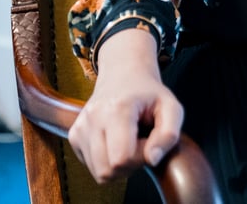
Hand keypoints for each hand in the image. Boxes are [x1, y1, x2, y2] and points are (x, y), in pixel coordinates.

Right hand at [68, 28, 184, 183]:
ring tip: (128, 142)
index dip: (141, 158)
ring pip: (99, 173)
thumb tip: (152, 159)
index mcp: (117, 109)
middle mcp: (93, 117)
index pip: (122, 159)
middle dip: (129, 165)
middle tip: (140, 143)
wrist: (123, 74)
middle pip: (108, 170)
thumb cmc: (149, 93)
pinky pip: (92, 166)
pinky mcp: (74, 135)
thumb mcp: (172, 107)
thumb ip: (169, 134)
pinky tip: (115, 142)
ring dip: (118, 165)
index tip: (149, 140)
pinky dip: (106, 161)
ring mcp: (80, 127)